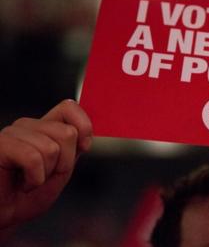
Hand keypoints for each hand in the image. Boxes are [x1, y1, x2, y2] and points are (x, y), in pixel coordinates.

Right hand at [0, 100, 91, 232]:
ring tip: (29, 181)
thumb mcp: (61, 170)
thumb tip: (83, 130)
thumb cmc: (28, 196)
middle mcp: (28, 126)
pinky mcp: (0, 145)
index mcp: (44, 129)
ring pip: (51, 148)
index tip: (83, 148)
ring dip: (46, 173)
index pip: (69, 107)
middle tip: (45, 175)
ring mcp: (12, 134)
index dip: (83, 126)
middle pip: (67, 133)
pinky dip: (33, 179)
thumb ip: (73, 147)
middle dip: (63, 163)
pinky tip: (21, 184)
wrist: (4, 216)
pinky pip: (32, 158)